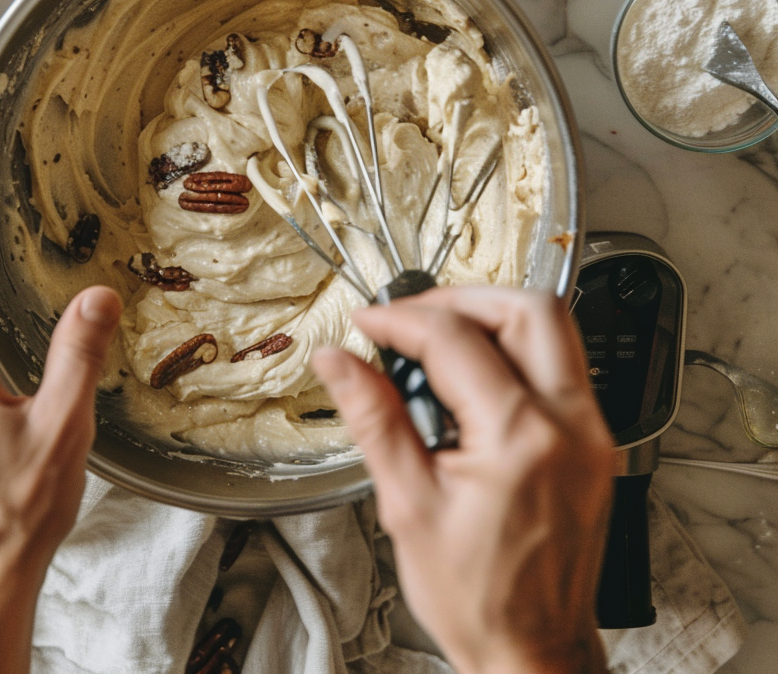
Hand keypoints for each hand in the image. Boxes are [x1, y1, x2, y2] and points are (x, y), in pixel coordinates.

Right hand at [313, 287, 613, 673]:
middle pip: (527, 309)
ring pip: (555, 328)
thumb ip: (374, 417)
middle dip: (461, 297)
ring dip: (494, 315)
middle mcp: (570, 425)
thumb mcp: (407, 504)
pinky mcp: (597, 443)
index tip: (368, 324)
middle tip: (412, 315)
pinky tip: (477, 374)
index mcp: (520, 438)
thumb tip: (338, 362)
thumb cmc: (478, 597)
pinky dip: (517, 349)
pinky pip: (563, 365)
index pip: (454, 339)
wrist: (535, 652)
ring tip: (441, 336)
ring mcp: (593, 432)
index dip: (399, 320)